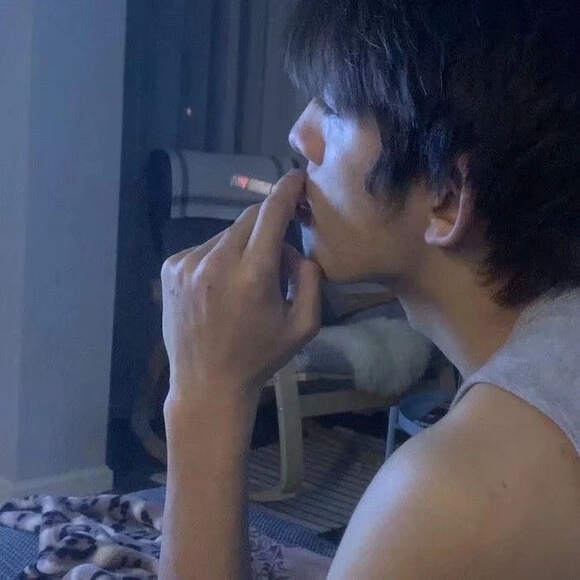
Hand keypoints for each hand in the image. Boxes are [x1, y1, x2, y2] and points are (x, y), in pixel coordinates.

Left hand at [160, 170, 322, 409]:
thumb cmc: (259, 357)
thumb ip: (311, 279)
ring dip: (242, 246)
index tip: (297, 176)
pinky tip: (220, 288)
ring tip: (245, 282)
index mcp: (252, 275)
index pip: (271, 214)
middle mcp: (216, 262)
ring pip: (226, 235)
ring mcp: (187, 263)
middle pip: (248, 220)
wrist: (206, 384)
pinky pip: (205, 248)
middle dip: (268, 226)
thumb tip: (296, 250)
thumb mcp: (304, 325)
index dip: (286, 191)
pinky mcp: (171, 267)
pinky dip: (219, 257)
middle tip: (278, 254)